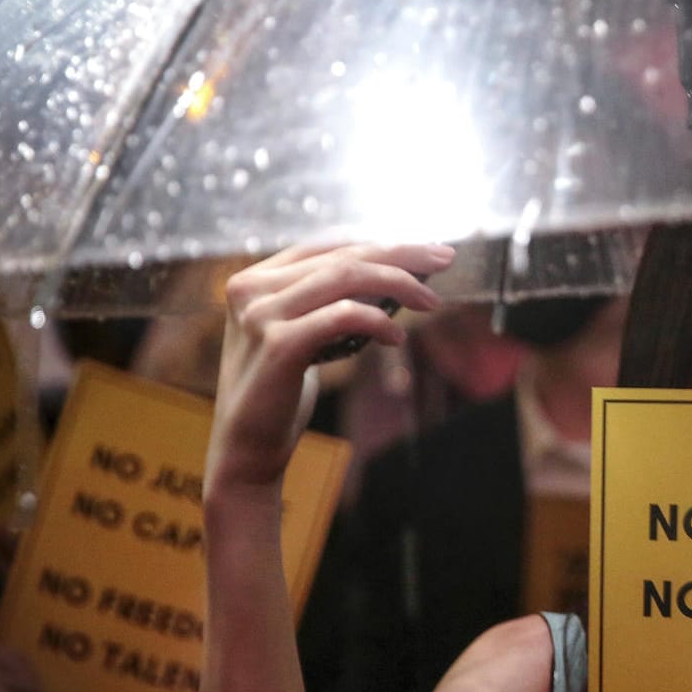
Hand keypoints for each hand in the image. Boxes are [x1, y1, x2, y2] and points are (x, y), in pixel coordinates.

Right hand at [207, 242, 449, 494]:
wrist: (246, 448)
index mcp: (256, 279)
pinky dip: (376, 321)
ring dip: (397, 284)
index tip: (428, 250)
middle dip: (401, 255)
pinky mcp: (276, 345)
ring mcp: (260, 315)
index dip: (382, 243)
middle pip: (341, 257)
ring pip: (344, 279)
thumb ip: (326, 304)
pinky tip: (397, 338)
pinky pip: (341, 317)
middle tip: (445, 259)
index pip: (328, 245)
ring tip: (431, 302)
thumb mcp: (301, 336)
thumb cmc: (281, 391)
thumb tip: (396, 278)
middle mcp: (251, 289)